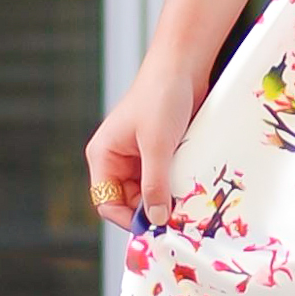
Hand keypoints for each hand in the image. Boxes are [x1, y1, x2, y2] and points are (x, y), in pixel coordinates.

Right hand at [85, 45, 204, 230]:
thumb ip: (154, 183)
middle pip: (129, 201)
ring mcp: (139, 157)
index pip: (107, 202)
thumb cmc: (161, 97)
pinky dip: (176, 187)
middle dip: (151, 211)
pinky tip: (191, 190)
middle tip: (177, 221)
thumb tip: (155, 219)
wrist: (183, 66)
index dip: (128, 219)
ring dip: (166, 199)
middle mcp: (117, 159)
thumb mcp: (157, 145)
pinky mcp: (160, 152)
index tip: (155, 230)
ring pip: (149, 193)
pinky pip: (164, 179)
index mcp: (103, 156)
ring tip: (186, 204)